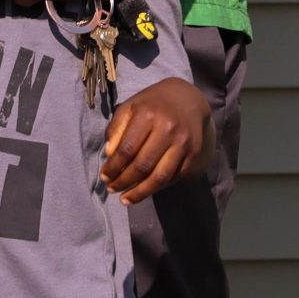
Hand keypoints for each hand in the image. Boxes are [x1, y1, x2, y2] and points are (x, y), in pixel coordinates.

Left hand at [102, 76, 209, 204]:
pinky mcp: (194, 153)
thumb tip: (109, 156)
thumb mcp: (130, 107)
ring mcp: (183, 143)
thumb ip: (116, 129)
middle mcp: (168, 129)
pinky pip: (174, 177)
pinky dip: (158, 187)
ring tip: (125, 199)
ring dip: (141, 192)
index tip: (104, 177)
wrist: (187, 98)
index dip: (113, 167)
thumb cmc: (152, 104)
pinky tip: (145, 190)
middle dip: (124, 182)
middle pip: (143, 166)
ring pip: (160, 176)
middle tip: (112, 189)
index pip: (127, 149)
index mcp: (148, 115)